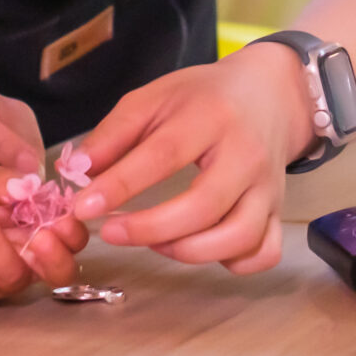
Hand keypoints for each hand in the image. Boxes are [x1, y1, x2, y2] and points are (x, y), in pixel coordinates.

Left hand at [0, 166, 85, 298]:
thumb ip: (7, 182)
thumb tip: (29, 186)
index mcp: (42, 226)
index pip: (72, 238)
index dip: (73, 232)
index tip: (63, 218)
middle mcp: (29, 255)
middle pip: (60, 272)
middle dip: (55, 257)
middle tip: (41, 236)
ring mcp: (3, 273)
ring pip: (16, 276)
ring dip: (0, 246)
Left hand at [68, 44, 310, 273]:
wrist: (269, 92)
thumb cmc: (204, 97)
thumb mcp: (155, 97)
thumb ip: (114, 133)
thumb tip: (78, 172)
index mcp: (211, 117)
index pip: (163, 156)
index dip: (120, 185)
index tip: (84, 207)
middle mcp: (246, 155)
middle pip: (204, 206)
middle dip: (150, 229)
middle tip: (111, 232)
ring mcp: (267, 187)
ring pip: (238, 237)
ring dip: (188, 251)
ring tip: (154, 240)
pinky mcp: (277, 211)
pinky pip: (263, 253)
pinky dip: (233, 263)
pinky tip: (202, 248)